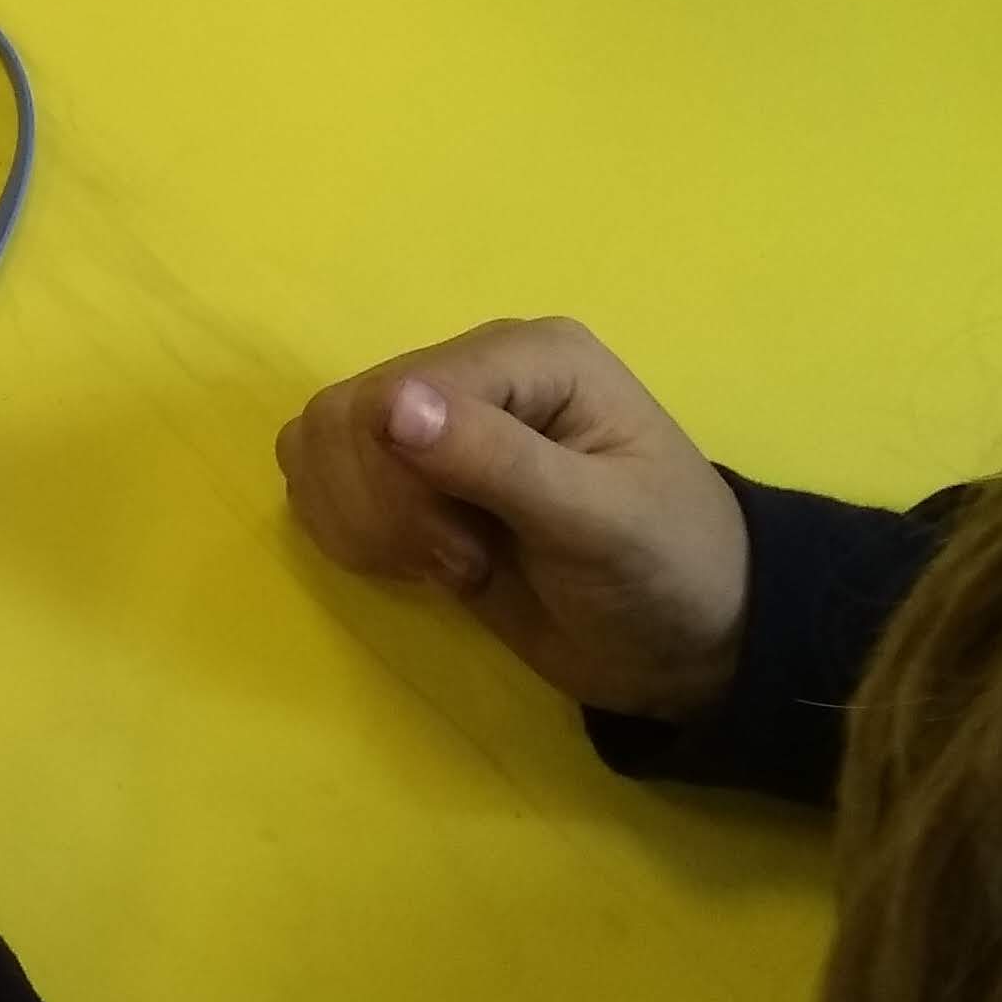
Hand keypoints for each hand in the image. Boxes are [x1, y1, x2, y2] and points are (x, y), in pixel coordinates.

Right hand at [275, 319, 748, 717]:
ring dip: (359, 522)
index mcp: (529, 358)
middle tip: (460, 565)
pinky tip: (410, 562)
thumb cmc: (664, 571)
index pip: (394, 396)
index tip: (470, 559)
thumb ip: (497, 460)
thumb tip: (389, 404)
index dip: (403, 486)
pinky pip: (318, 479)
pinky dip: (344, 529)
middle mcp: (473, 374)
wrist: (686, 642)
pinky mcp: (408, 477)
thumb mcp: (597, 521)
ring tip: (441, 564)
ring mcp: (436, 424)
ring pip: (315, 444)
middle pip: (343, 418)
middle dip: (382, 511)